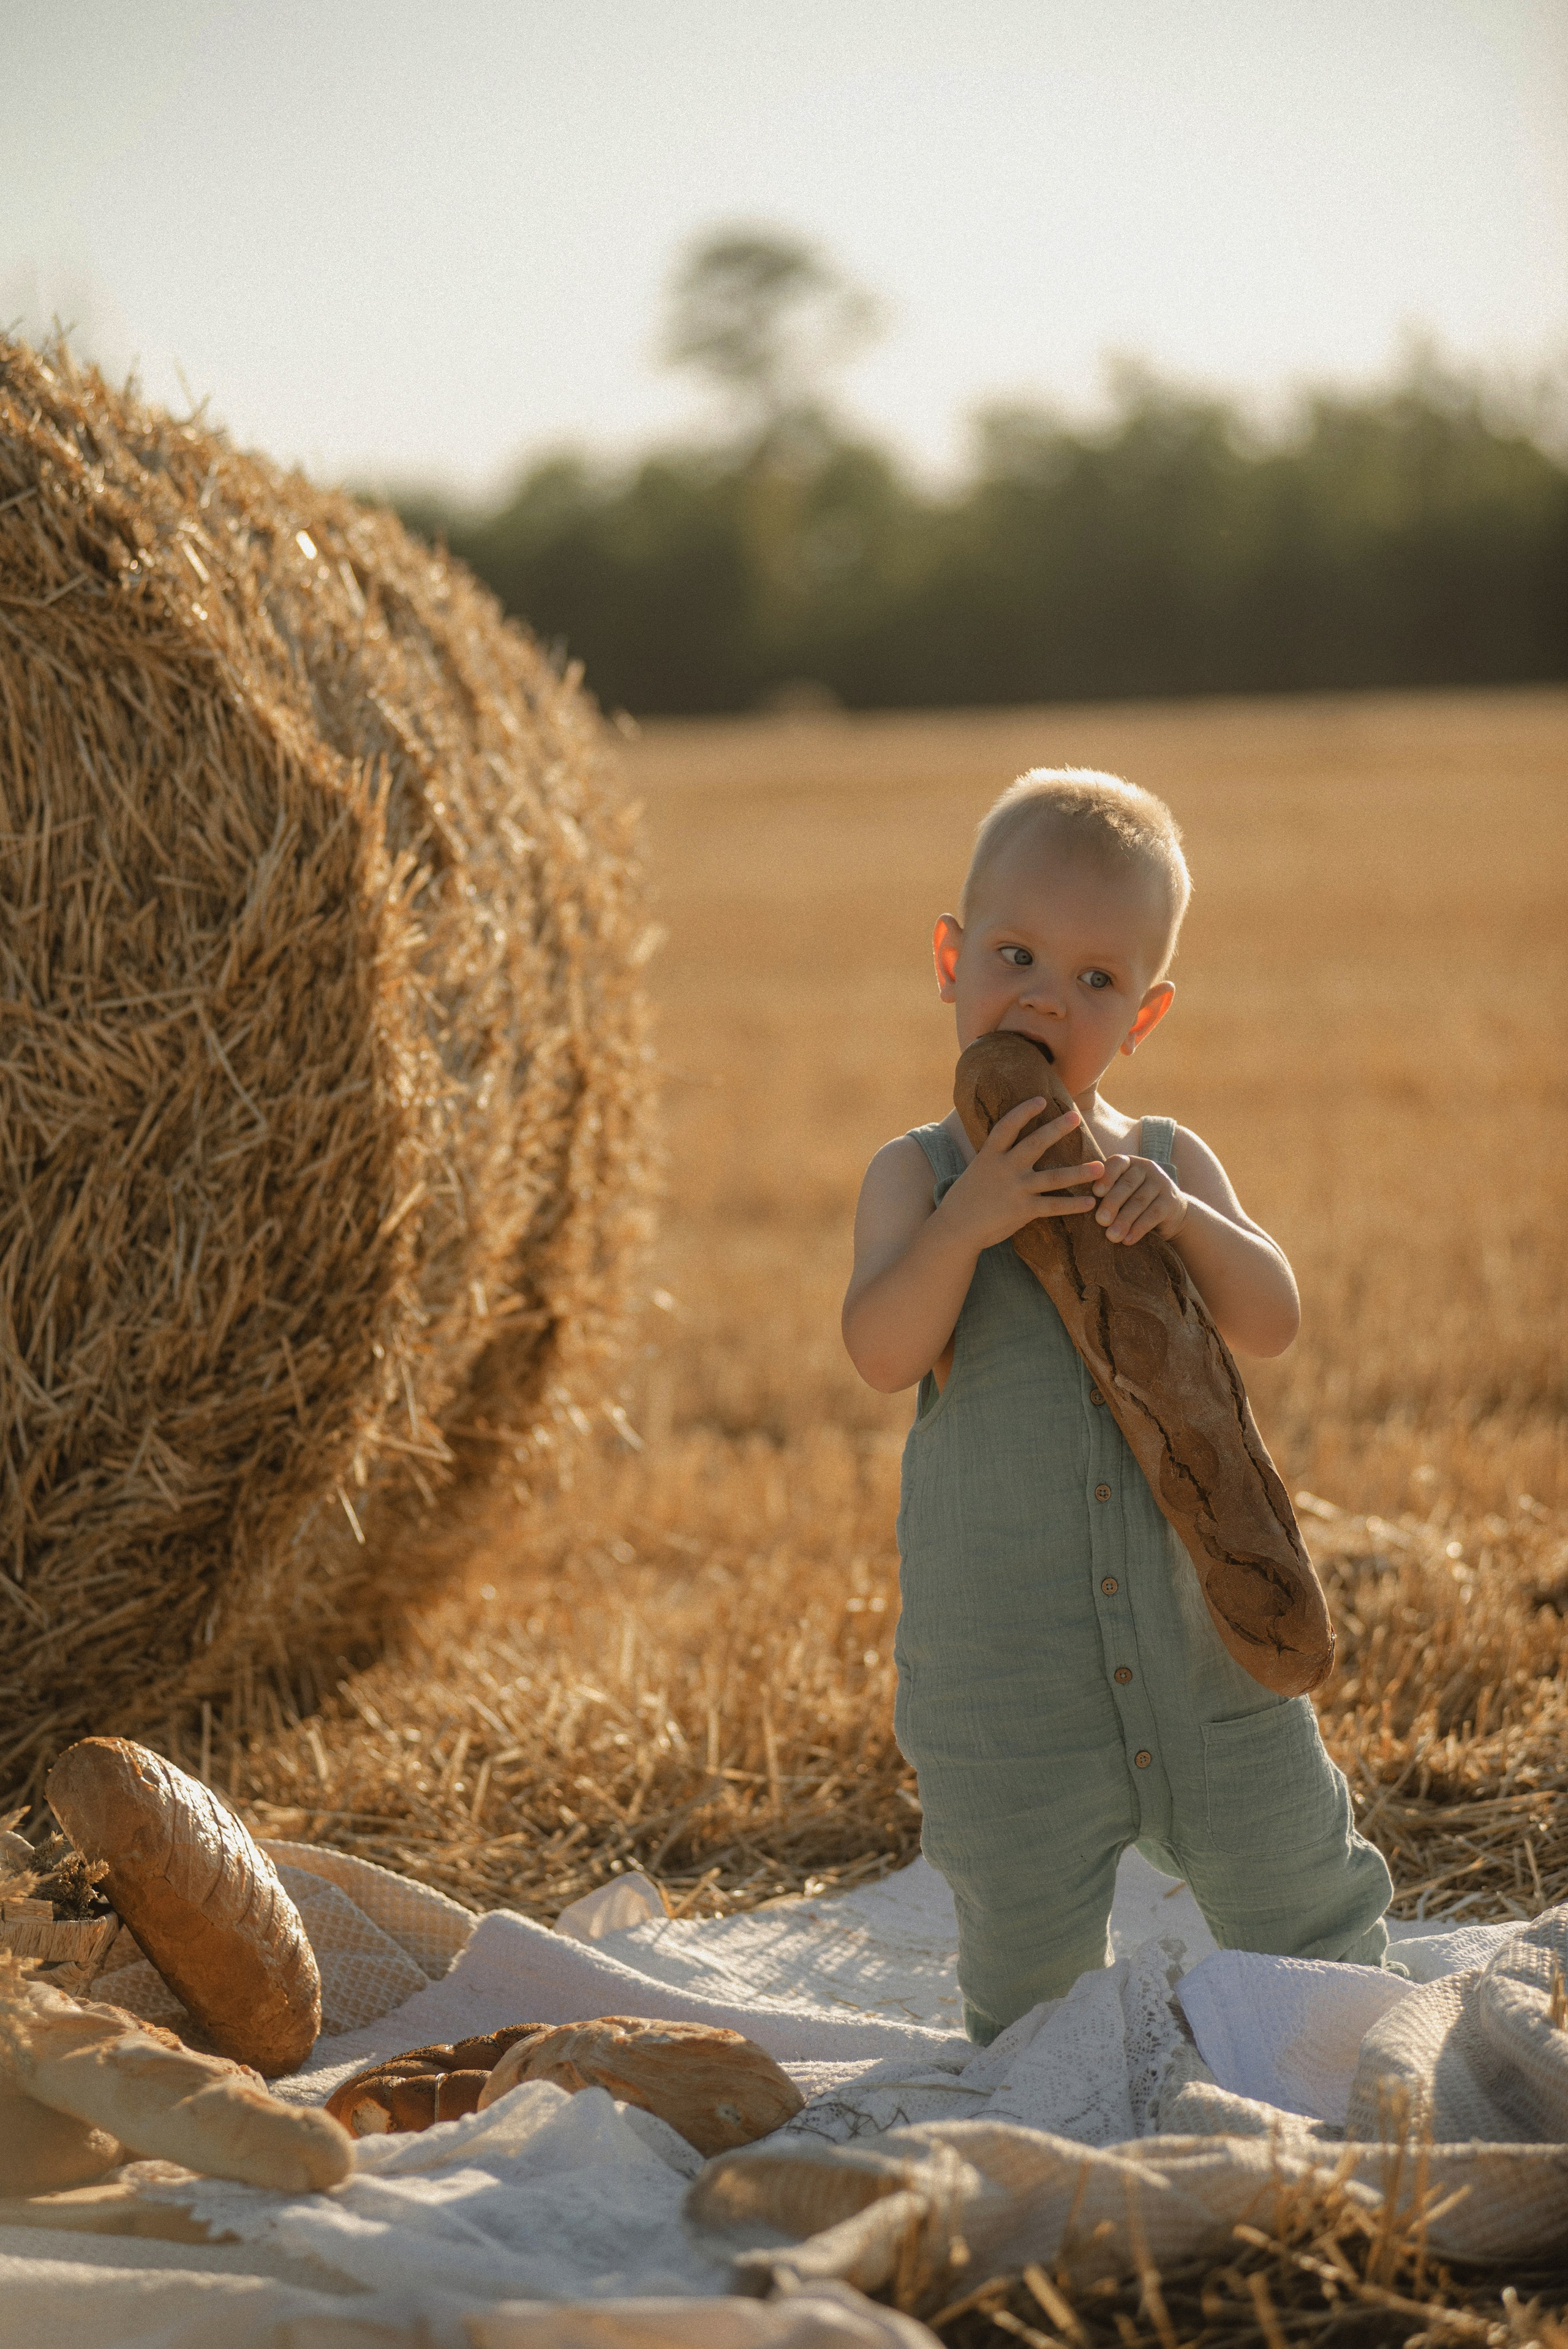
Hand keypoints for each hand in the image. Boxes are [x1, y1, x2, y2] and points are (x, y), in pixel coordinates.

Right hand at [940, 1097, 1103, 1252]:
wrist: (956, 1229)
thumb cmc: (965, 1198)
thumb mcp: (976, 1170)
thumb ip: (995, 1156)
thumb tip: (1006, 1140)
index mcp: (989, 1156)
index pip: (1007, 1126)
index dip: (1023, 1112)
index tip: (1041, 1100)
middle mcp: (1005, 1168)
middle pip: (1035, 1144)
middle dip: (1057, 1129)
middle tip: (1076, 1116)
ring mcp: (1016, 1189)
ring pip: (1053, 1177)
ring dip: (1079, 1172)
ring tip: (1100, 1167)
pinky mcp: (1023, 1211)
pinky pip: (1053, 1206)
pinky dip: (1073, 1205)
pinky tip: (1090, 1202)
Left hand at [1090, 1153, 1188, 1243]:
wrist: (1171, 1213)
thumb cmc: (1134, 1201)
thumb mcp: (1121, 1191)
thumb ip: (1106, 1192)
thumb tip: (1081, 1205)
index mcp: (1130, 1162)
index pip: (1117, 1163)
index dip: (1106, 1177)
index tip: (1096, 1192)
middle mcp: (1147, 1168)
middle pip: (1127, 1185)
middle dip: (1112, 1204)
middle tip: (1100, 1221)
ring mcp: (1161, 1183)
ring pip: (1140, 1201)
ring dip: (1124, 1220)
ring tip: (1111, 1236)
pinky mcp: (1171, 1202)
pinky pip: (1153, 1214)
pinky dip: (1139, 1229)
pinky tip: (1127, 1240)